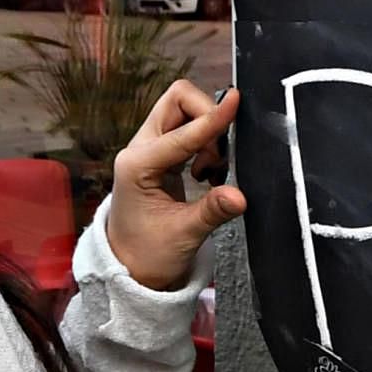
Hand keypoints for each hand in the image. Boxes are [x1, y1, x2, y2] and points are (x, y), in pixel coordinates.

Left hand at [106, 78, 246, 292]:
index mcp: (137, 166)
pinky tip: (207, 172)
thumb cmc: (149, 255)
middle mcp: (139, 150)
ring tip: (212, 171)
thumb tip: (240, 195)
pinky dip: (205, 141)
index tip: (237, 102)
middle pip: (176, 102)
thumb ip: (212, 211)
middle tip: (221, 152)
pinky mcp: (161, 155)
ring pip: (182, 111)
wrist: (130, 269)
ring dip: (207, 130)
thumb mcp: (183, 236)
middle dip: (206, 114)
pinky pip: (187, 129)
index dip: (212, 120)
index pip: (181, 134)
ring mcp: (149, 149)